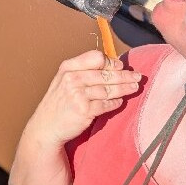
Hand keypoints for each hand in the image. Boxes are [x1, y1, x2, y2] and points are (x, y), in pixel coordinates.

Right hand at [23, 50, 141, 148]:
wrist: (46, 126)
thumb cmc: (59, 102)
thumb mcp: (63, 79)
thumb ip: (82, 71)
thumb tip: (112, 65)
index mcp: (68, 67)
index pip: (95, 58)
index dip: (110, 62)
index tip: (121, 66)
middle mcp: (72, 79)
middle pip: (106, 74)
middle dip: (125, 75)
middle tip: (138, 76)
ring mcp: (78, 95)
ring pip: (109, 89)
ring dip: (125, 88)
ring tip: (135, 87)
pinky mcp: (84, 111)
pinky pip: (106, 104)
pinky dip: (115, 103)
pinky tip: (121, 101)